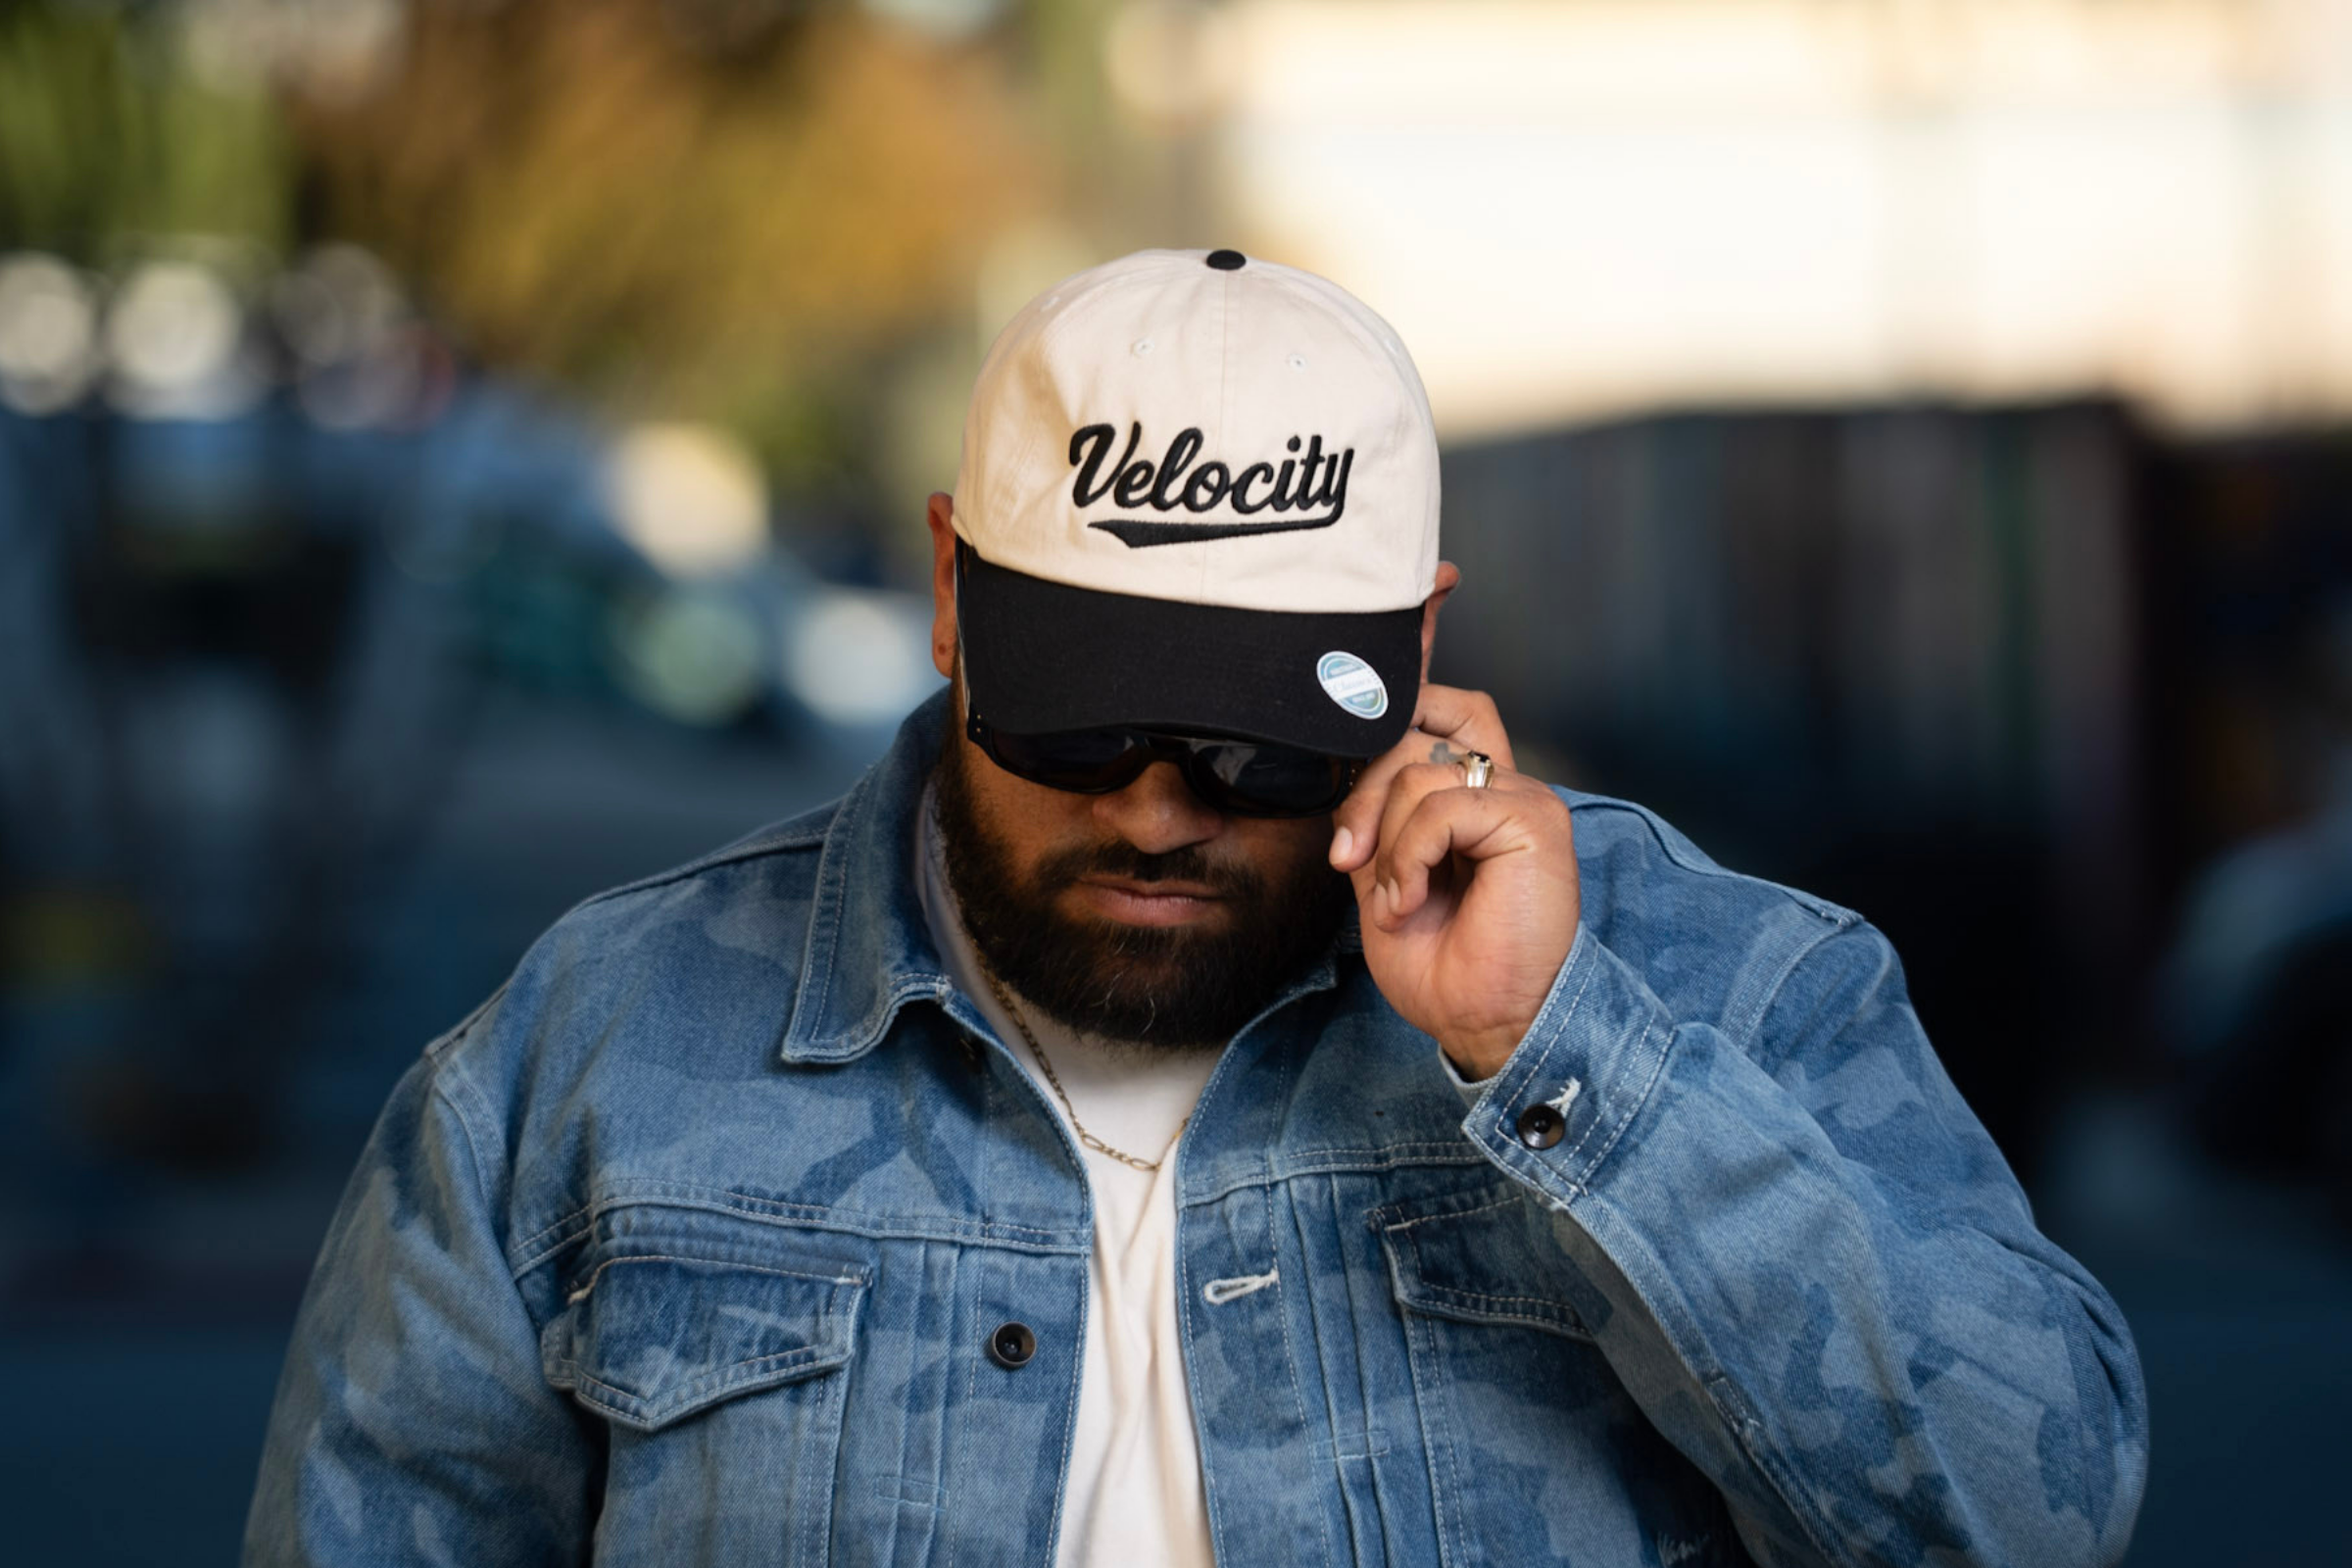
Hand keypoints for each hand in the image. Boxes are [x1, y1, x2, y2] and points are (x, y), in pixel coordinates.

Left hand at [1328, 685, 1580, 1079]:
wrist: (1485, 1023)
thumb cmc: (1446, 967)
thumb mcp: (1385, 879)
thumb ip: (1375, 821)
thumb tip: (1345, 771)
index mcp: (1476, 796)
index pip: (1439, 710)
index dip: (1395, 714)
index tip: (1350, 758)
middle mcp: (1503, 787)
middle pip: (1416, 733)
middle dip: (1363, 796)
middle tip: (1351, 859)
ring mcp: (1523, 798)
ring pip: (1418, 772)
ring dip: (1388, 844)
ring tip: (1400, 900)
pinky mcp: (1532, 819)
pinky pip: (1442, 807)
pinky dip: (1410, 856)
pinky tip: (1413, 899)